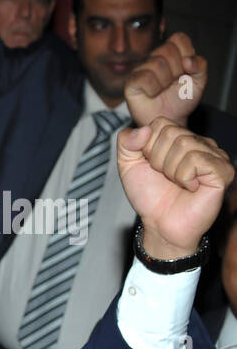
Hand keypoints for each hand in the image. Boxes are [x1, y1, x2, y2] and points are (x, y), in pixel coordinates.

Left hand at [117, 116, 233, 259]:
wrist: (160, 225)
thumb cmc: (149, 196)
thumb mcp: (128, 166)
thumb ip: (126, 142)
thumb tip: (144, 129)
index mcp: (180, 138)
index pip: (160, 123)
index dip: (148, 147)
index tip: (152, 166)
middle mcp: (199, 143)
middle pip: (171, 132)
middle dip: (158, 160)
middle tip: (165, 177)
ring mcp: (214, 155)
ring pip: (183, 144)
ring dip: (170, 170)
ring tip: (177, 183)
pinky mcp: (222, 170)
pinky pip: (196, 160)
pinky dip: (184, 177)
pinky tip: (190, 187)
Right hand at [125, 34, 207, 126]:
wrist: (169, 120)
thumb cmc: (181, 100)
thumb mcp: (199, 81)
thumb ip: (200, 66)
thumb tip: (188, 60)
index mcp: (171, 54)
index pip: (178, 38)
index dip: (186, 52)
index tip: (187, 70)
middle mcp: (154, 58)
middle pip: (167, 49)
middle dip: (177, 69)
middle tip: (174, 82)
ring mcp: (141, 70)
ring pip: (157, 63)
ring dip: (166, 81)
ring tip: (164, 90)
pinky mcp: (131, 83)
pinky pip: (144, 77)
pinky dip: (153, 88)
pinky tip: (153, 94)